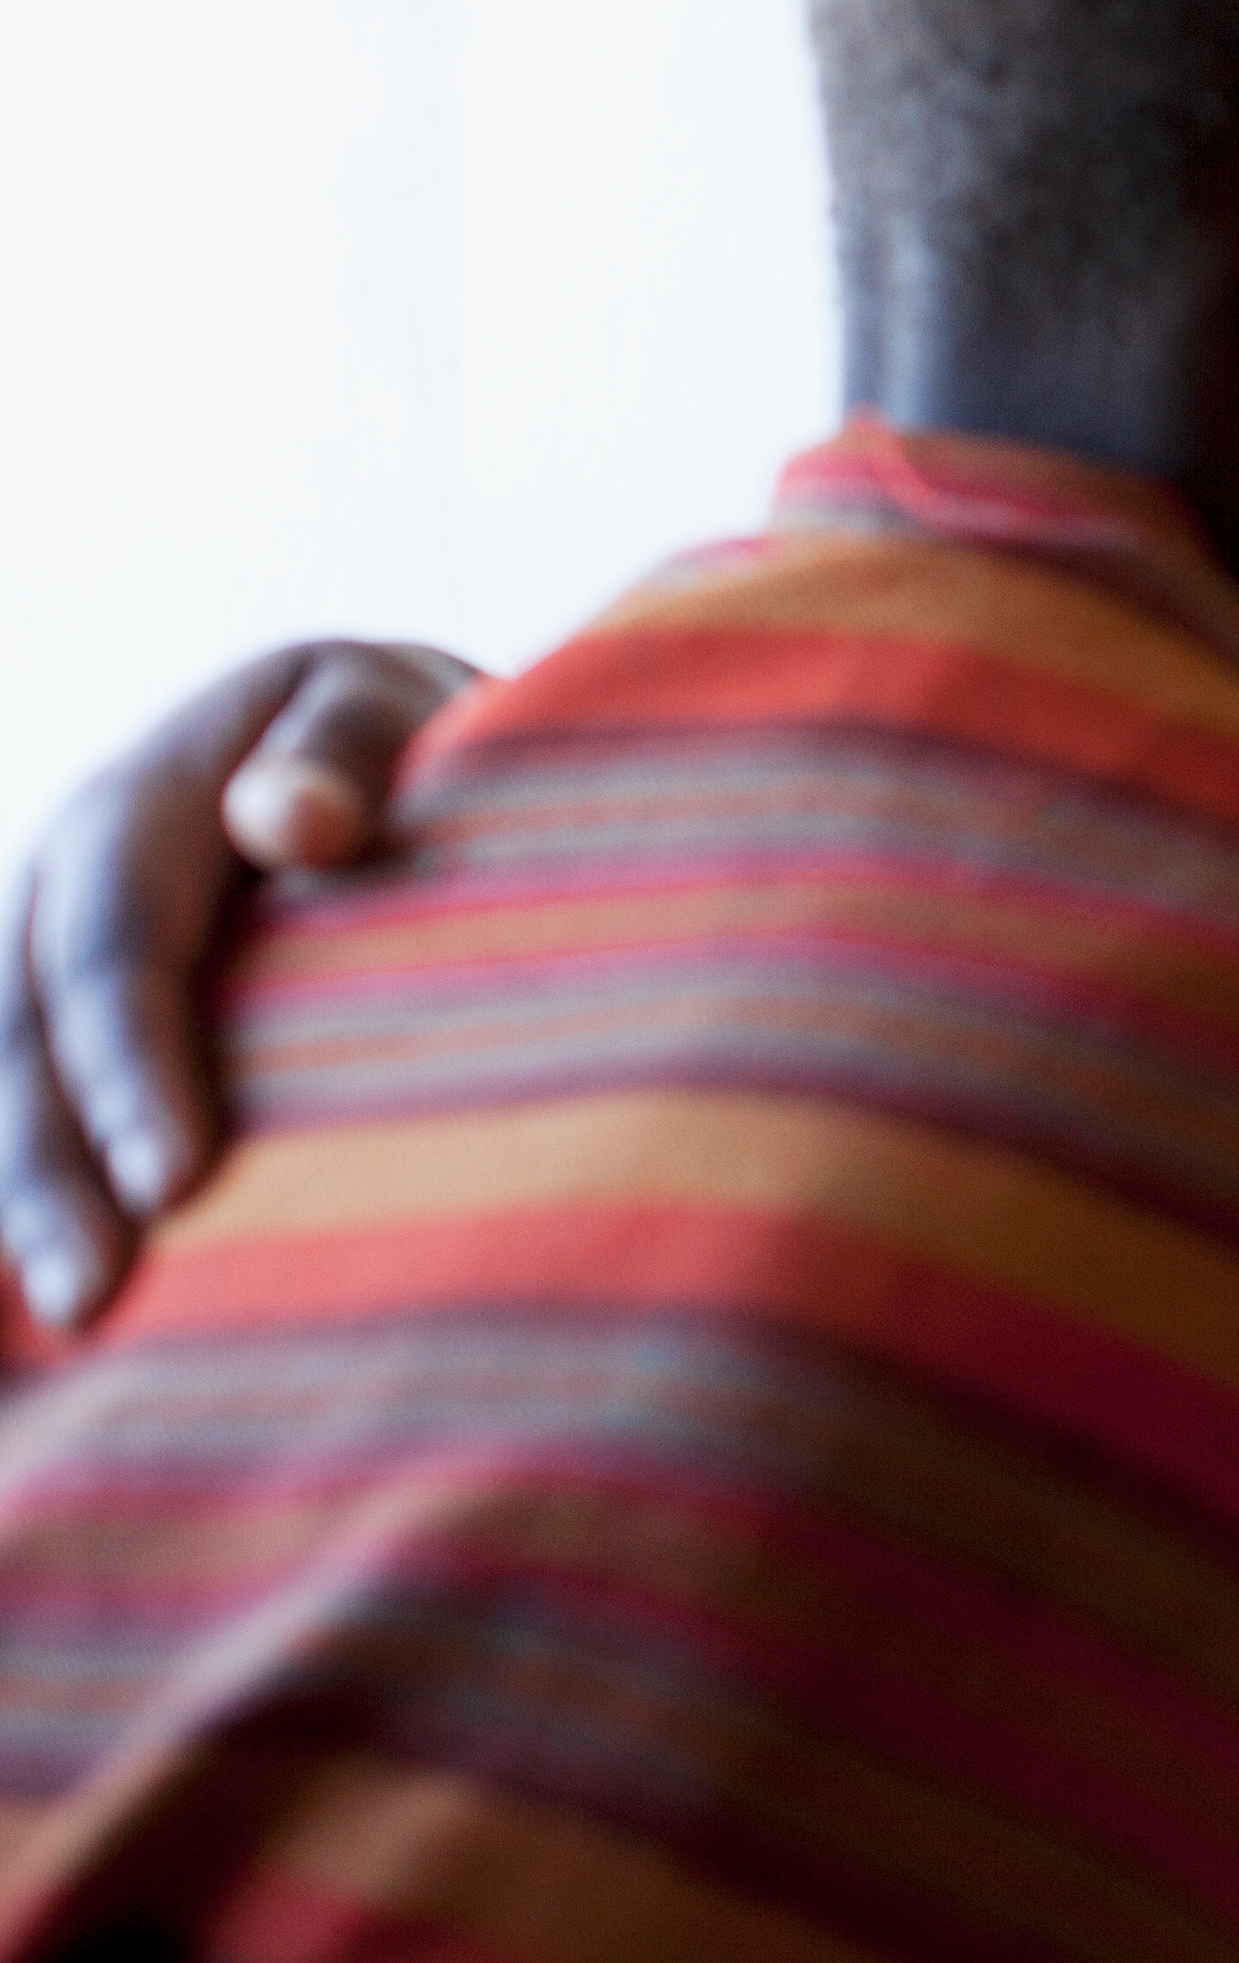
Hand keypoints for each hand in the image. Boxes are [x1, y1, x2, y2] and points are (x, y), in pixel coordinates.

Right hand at [0, 639, 473, 1327]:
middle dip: (49, 1173)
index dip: (133, 1062)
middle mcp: (59, 878)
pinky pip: (24, 1104)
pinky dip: (26, 1191)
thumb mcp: (385, 706)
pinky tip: (42, 1313)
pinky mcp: (63, 1023)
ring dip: (22, 1205)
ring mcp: (43, 954)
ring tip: (73, 1325)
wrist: (367, 741)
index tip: (178, 1182)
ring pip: (1, 1087)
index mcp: (138, 798)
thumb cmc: (405, 735)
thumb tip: (294, 822)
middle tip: (95, 1301)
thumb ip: (344, 752)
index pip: (116, 941)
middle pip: (23, 1036)